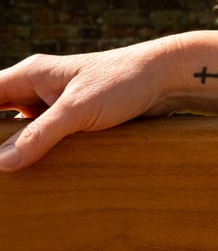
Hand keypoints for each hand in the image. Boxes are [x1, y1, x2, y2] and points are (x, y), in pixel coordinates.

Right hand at [0, 41, 175, 170]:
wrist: (167, 78)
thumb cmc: (124, 81)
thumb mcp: (78, 109)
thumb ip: (40, 135)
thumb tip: (1, 163)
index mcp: (31, 75)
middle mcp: (39, 87)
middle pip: (0, 115)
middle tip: (0, 169)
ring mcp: (58, 103)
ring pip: (23, 128)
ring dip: (16, 148)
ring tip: (10, 175)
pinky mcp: (78, 117)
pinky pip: (48, 136)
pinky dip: (38, 151)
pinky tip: (35, 170)